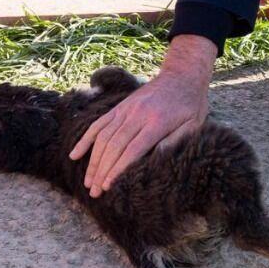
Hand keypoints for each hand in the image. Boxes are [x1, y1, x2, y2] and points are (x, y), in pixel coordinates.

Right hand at [68, 35, 215, 197]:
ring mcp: (126, 109)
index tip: (108, 186)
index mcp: (157, 122)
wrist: (182, 75)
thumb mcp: (194, 125)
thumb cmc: (191, 105)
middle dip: (102, 171)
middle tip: (94, 192)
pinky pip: (99, 123)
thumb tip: (155, 160)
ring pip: (103, 136)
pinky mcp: (120, 106)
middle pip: (114, 146)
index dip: (118, 169)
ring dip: (93, 160)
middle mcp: (138, 114)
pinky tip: (75, 155)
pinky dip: (85, 139)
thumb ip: (175, 142)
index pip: (132, 150)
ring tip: (88, 182)